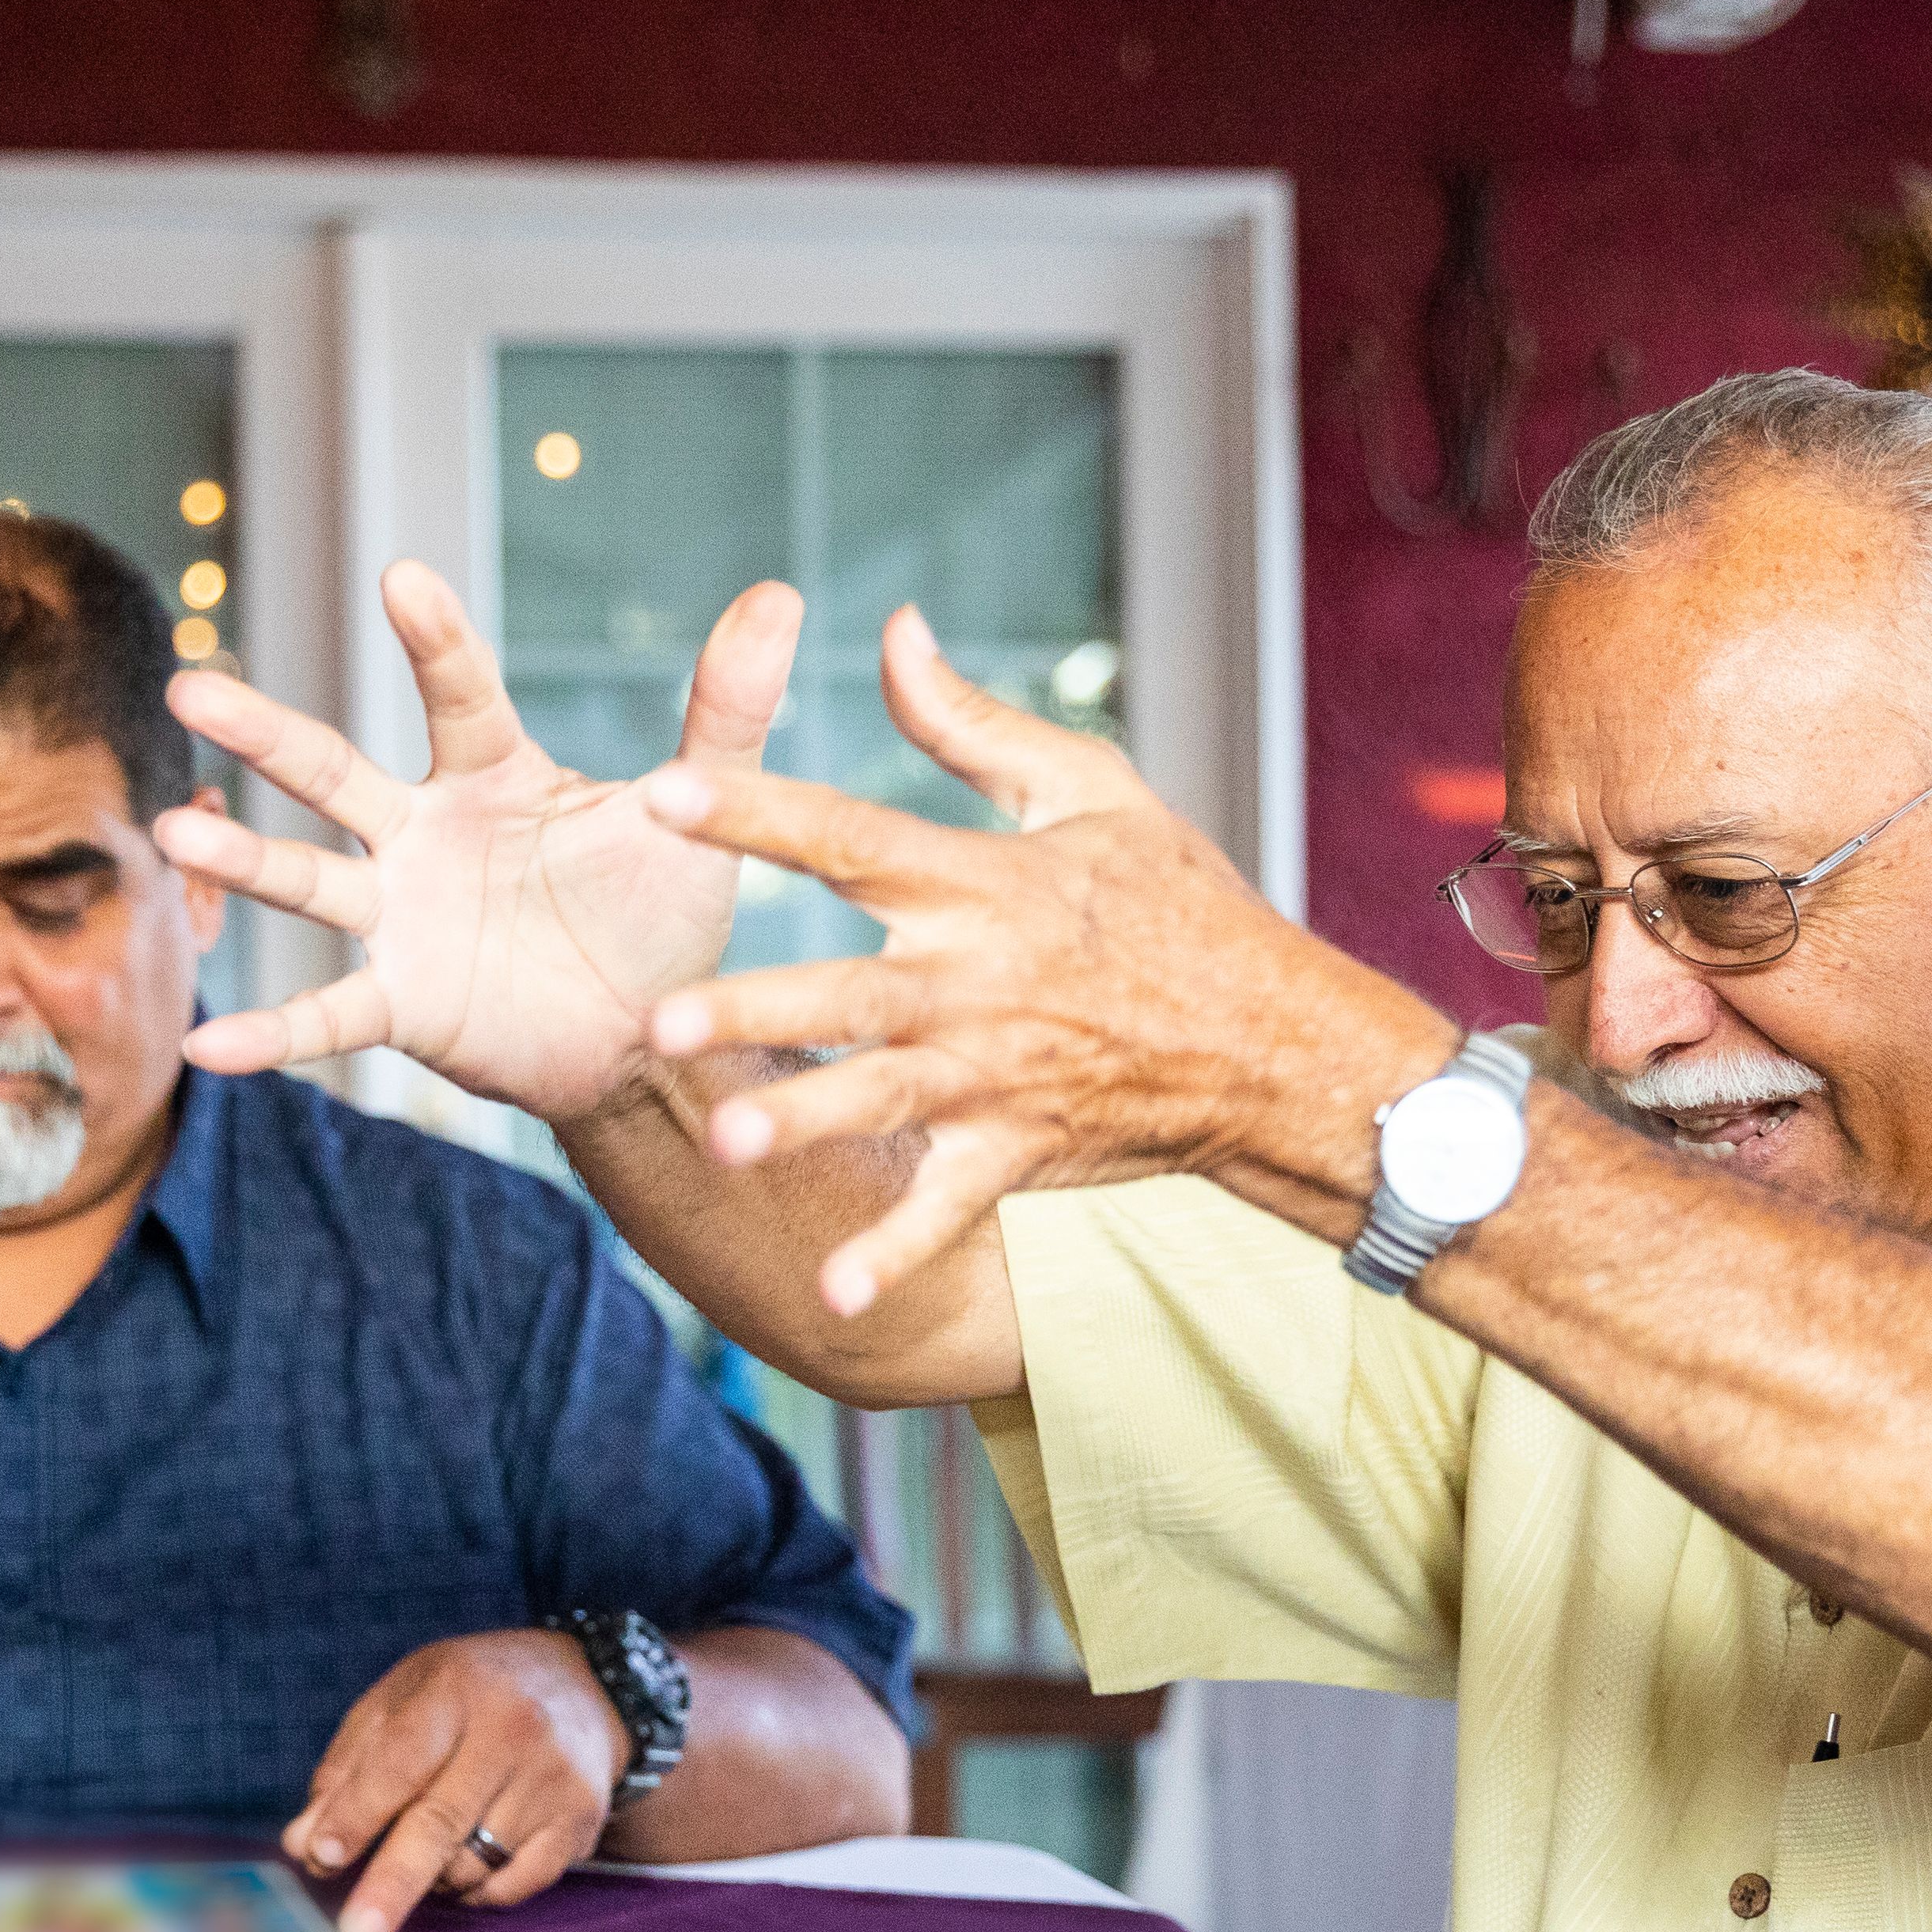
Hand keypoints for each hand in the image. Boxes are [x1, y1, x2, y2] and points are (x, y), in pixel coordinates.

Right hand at [161, 561, 796, 1122]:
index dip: (433, 638)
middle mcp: (425, 835)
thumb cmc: (664, 912)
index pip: (459, 693)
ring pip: (306, 878)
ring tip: (171, 832)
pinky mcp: (402, 1002)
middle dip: (264, 730)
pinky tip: (204, 1046)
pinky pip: (326, 1014)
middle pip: (332, 770)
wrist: (654, 1039)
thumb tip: (783, 594)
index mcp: (494, 775)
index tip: (406, 577)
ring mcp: (400, 917)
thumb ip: (728, 709)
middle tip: (189, 684)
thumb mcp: (704, 812)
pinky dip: (268, 1033)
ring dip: (240, 860)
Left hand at [286, 1629, 624, 1931]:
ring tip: (431, 1847)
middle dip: (392, 1884)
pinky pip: (517, 1884)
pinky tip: (473, 1863)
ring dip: (434, 1878)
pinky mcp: (581, 1818)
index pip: (399, 1763)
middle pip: (440, 1822)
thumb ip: (348, 1771)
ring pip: (473, 1863)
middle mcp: (512, 1730)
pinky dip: (481, 1891)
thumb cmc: (471, 1696)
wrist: (587, 1685)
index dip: (357, 1814)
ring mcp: (553, 1778)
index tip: (320, 1857)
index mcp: (456, 1690)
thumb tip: (303, 1846)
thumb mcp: (401, 1703)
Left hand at [630, 606, 1398, 1316]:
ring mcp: (994, 1076)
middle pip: (846, 994)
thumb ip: (969, 721)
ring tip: (720, 1144)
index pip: (849, 838)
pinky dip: (895, 1255)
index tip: (660, 795)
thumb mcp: (1087, 787)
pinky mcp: (1017, 1150)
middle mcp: (976, 982)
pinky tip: (832, 1301)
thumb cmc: (1175, 902)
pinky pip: (946, 1209)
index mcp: (982, 883)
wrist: (1273, 1040)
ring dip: (801, 1125)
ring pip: (879, 1101)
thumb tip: (889, 630)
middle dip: (753, 1010)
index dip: (756, 814)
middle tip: (658, 1023)